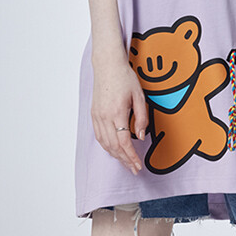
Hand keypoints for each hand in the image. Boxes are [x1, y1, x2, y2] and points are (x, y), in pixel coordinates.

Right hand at [91, 50, 148, 175]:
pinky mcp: (94, 114)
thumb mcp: (139, 96)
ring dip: (115, 156)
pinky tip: (114, 151)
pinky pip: (99, 136)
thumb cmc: (125, 78)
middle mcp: (104, 117)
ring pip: (105, 143)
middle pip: (114, 146)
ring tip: (126, 163)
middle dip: (125, 160)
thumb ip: (141, 118)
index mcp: (117, 113)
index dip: (132, 156)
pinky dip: (107, 146)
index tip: (138, 166)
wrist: (107, 65)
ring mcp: (97, 116)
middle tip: (134, 170)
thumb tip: (141, 137)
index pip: (124, 142)